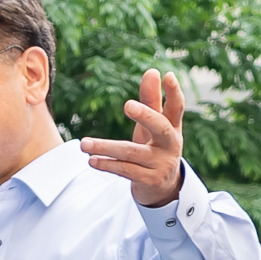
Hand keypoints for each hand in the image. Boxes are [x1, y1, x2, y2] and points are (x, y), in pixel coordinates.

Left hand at [84, 68, 186, 209]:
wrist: (162, 188)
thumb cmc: (155, 148)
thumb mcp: (153, 126)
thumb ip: (150, 101)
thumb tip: (152, 71)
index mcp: (173, 128)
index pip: (177, 107)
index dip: (173, 92)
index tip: (167, 75)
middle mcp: (171, 145)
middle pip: (160, 127)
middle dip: (145, 116)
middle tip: (128, 104)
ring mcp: (161, 164)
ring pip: (132, 153)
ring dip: (106, 148)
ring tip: (84, 144)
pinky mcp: (150, 180)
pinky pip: (125, 170)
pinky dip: (107, 164)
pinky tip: (91, 160)